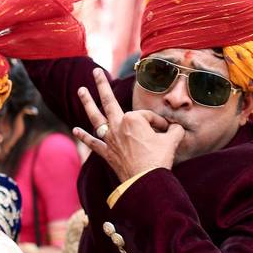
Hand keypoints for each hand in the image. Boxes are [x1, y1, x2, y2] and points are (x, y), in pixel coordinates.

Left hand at [73, 68, 183, 182]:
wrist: (146, 180)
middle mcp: (118, 125)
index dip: (158, 123)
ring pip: (96, 117)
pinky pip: (93, 143)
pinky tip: (76, 130)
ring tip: (80, 90)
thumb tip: (177, 128)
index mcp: (134, 119)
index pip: (145, 116)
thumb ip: (174, 131)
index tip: (165, 131)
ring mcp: (110, 139)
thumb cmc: (158, 159)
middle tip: (95, 71)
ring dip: (87, 103)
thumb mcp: (171, 141)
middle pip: (109, 101)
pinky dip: (84, 137)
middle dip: (101, 85)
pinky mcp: (106, 152)